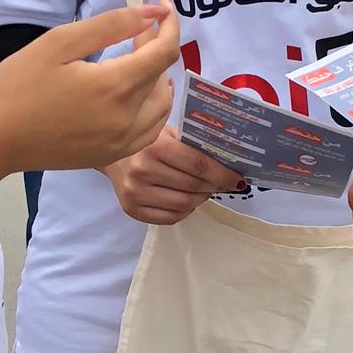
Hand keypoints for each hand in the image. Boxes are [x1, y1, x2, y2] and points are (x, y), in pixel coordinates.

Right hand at [0, 5, 179, 174]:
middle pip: (163, 76)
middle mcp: (127, 120)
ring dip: (158, 79)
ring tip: (135, 60)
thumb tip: (152, 13)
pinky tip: (133, 94)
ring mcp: (121, 144)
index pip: (164, 52)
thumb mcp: (59, 43)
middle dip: (156, 48)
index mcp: (115, 87)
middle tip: (137, 31)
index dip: (170, 26)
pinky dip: (151, 108)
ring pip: (162, 107)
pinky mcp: (111, 157)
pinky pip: (149, 131)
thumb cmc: (18, 86)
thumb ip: (111, 25)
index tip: (164, 8)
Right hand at [105, 125, 244, 224]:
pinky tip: (187, 199)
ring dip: (200, 198)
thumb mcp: (171, 134)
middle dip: (214, 186)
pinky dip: (185, 211)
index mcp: (156, 147)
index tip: (237, 179)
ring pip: (184, 205)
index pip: (199, 166)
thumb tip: (232, 161)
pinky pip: (170, 218)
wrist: (114, 157)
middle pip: (193, 187)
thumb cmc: (149, 143)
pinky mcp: (131, 210)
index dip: (222, 174)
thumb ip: (195, 145)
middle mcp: (143, 171)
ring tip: (204, 190)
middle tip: (222, 183)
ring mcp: (135, 193)